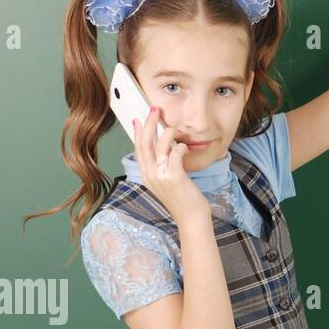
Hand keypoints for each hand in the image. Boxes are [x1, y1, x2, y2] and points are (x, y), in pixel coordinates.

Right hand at [133, 107, 209, 223]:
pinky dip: (179, 147)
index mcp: (147, 175)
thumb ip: (164, 166)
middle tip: (154, 109)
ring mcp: (161, 176)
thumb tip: (167, 148)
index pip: (138, 149)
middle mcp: (150, 175)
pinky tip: (184, 146)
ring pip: (159, 146)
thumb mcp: (167, 181)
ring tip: (173, 127)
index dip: (137, 133)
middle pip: (144, 144)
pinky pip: (174, 154)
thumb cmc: (183, 199)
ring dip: (167, 133)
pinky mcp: (174, 177)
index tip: (137, 119)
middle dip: (148, 124)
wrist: (191, 218)